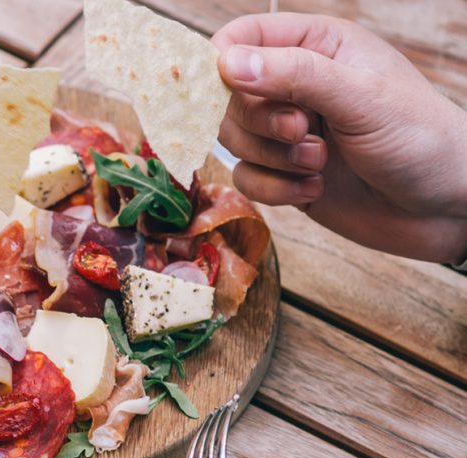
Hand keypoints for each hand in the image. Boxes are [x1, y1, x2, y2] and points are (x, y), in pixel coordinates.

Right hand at [212, 13, 466, 263]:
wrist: (447, 208)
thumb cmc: (421, 139)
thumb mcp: (361, 98)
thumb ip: (295, 75)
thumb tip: (227, 64)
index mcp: (316, 46)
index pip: (242, 38)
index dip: (224, 62)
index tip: (229, 88)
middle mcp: (296, 85)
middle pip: (229, 96)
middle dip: (260, 121)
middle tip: (302, 131)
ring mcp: (288, 132)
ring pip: (234, 139)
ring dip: (272, 157)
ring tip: (320, 161)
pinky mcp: (284, 174)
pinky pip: (247, 177)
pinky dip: (276, 188)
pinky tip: (316, 188)